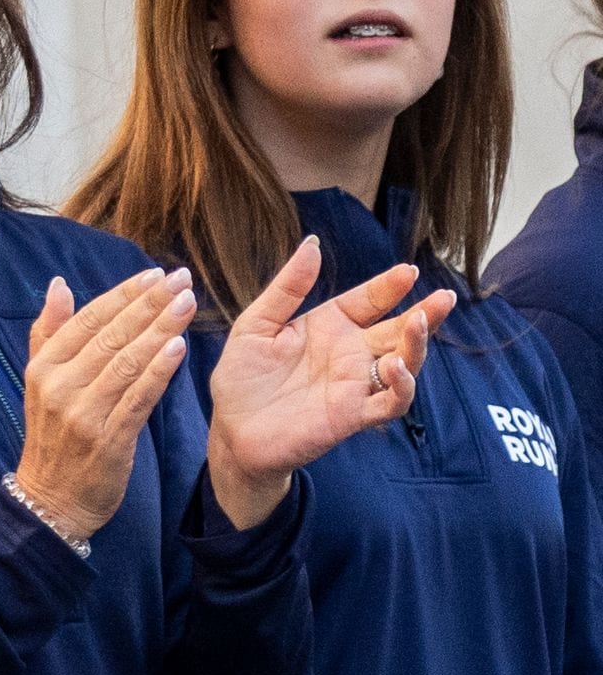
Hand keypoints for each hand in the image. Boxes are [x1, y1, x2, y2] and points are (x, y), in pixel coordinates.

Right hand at [15, 264, 195, 539]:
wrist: (51, 502)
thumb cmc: (52, 437)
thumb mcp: (39, 383)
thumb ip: (48, 333)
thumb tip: (58, 284)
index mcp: (44, 367)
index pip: (88, 319)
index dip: (123, 294)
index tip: (154, 274)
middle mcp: (60, 386)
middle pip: (111, 335)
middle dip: (150, 304)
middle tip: (181, 279)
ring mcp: (83, 414)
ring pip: (128, 362)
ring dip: (161, 329)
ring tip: (187, 304)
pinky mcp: (108, 439)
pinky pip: (138, 398)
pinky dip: (158, 372)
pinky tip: (178, 348)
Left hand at [206, 235, 456, 528]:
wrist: (231, 431)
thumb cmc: (241, 378)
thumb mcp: (257, 323)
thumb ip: (288, 286)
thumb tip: (313, 243)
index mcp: (329, 326)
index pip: (369, 300)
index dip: (389, 286)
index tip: (407, 271)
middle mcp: (349, 353)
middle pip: (398, 329)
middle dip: (425, 313)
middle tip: (444, 297)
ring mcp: (354, 385)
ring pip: (403, 363)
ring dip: (417, 345)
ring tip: (420, 322)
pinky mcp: (353, 415)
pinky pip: (390, 402)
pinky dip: (401, 386)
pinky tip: (396, 367)